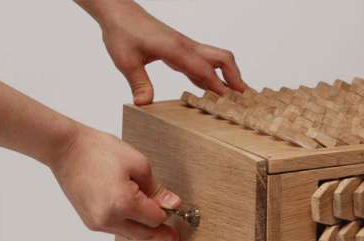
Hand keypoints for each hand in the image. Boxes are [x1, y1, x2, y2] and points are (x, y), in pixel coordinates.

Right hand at [51, 125, 180, 240]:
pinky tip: (136, 220)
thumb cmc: (97, 150)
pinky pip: (116, 230)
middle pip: (144, 234)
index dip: (168, 213)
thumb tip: (173, 204)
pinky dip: (129, 226)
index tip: (176, 210)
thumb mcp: (137, 164)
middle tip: (174, 238)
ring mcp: (97, 222)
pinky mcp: (90, 221)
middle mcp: (108, 218)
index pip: (156, 219)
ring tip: (159, 229)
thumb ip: (157, 190)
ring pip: (130, 234)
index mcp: (123, 203)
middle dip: (161, 234)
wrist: (65, 149)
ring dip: (144, 230)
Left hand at [78, 0, 246, 104]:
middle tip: (244, 98)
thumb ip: (138, 82)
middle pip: (222, 58)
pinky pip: (205, 62)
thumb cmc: (122, 32)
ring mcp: (186, 47)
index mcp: (174, 48)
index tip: (229, 101)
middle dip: (236, 77)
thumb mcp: (125, 60)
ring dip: (230, 75)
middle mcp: (186, 46)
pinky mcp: (182, 50)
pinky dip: (215, 75)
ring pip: (217, 58)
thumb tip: (143, 104)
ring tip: (239, 96)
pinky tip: (216, 90)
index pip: (203, 68)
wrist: (119, 13)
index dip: (217, 85)